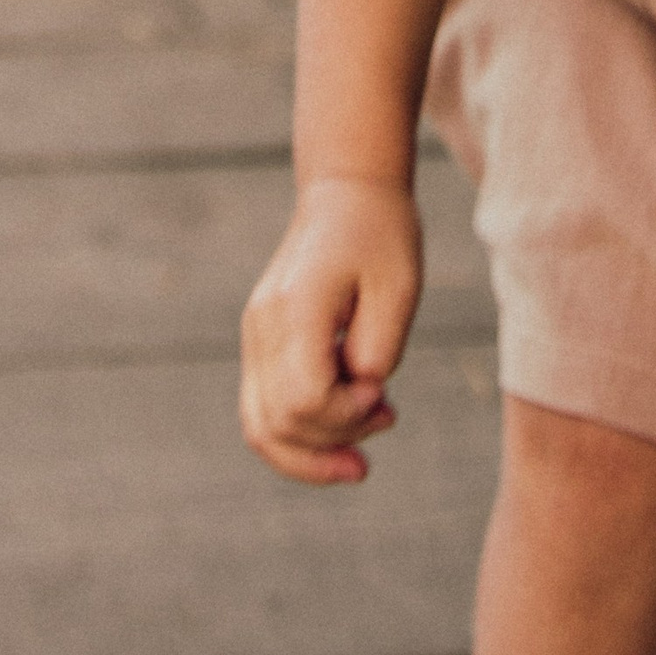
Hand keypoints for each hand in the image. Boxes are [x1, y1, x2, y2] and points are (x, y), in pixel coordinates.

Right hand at [240, 174, 419, 485]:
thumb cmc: (381, 235)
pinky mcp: (261, 343)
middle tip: (387, 416)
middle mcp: (263, 325)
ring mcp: (255, 335)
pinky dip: (300, 435)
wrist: (348, 193)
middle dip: (335, 441)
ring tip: (360, 460)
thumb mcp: (400, 289)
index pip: (305, 399)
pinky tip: (343, 433)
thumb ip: (378, 353)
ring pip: (261, 428)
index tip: (384, 390)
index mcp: (296, 306)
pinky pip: (264, 410)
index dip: (348, 414)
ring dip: (311, 455)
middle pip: (278, 424)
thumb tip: (358, 399)